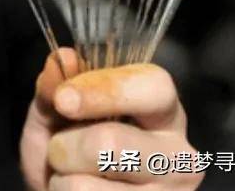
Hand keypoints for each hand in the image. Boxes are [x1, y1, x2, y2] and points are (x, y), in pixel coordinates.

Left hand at [20, 48, 202, 190]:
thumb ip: (55, 86)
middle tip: (59, 150)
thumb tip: (64, 56)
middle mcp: (180, 154)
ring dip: (61, 179)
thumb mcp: (54, 113)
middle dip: (64, 146)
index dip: (105, 90)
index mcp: (162, 110)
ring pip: (86, 186)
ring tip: (72, 177)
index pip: (153, 86)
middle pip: (111, 143)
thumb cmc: (67, 151)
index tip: (64, 99)